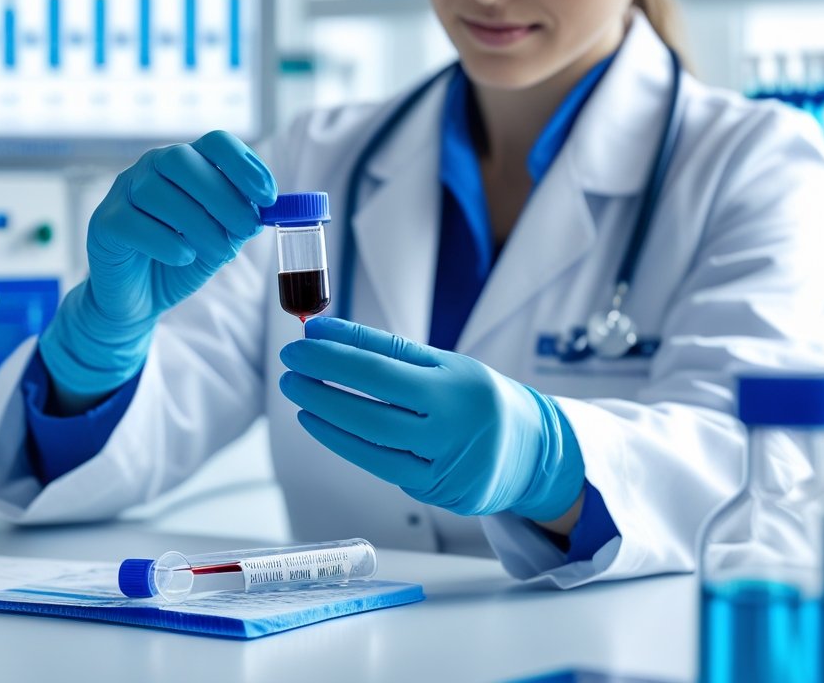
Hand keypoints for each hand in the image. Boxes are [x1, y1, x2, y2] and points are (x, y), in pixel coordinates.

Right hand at [42, 131, 276, 403]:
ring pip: (156, 191)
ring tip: (220, 253)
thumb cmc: (181, 259)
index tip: (269, 196)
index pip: (215, 142)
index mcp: (185, 165)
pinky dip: (164, 240)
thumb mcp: (221, 239)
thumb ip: (240, 222)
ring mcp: (122, 193)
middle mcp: (150, 169)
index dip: (244, 163)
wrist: (137, 299)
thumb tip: (266, 210)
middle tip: (246, 229)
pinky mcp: (104, 224)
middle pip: (182, 160)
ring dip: (197, 222)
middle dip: (222, 195)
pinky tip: (183, 256)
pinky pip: (132, 222)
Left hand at [279, 318, 584, 521]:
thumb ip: (389, 351)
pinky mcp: (437, 490)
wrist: (533, 452)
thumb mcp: (447, 365)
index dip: (338, 351)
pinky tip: (320, 424)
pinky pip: (380, 465)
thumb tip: (325, 333)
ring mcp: (447, 461)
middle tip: (291, 363)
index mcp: (458, 382)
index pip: (384, 362)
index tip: (304, 338)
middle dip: (324, 379)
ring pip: (373, 436)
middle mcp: (455, 422)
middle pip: (375, 399)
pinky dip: (344, 443)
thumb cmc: (477, 398)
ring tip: (297, 391)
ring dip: (326, 412)